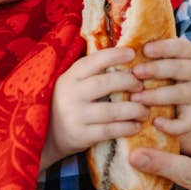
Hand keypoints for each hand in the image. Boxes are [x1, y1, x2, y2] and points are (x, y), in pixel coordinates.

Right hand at [40, 47, 144, 169]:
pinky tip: (136, 126)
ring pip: (112, 110)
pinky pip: (110, 130)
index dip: (114, 55)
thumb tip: (125, 56)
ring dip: (134, 109)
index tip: (132, 53)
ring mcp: (74, 115)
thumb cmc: (68, 104)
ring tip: (144, 110)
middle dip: (129, 82)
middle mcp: (70, 94)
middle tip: (141, 86)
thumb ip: (93, 73)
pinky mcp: (80, 135)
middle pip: (106, 83)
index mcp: (69, 77)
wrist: (46, 136)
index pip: (93, 61)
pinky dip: (127, 128)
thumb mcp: (73, 85)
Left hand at [131, 37, 190, 135]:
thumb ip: (150, 47)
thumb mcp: (167, 55)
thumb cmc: (169, 68)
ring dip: (157, 96)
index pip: (180, 46)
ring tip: (136, 98)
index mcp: (190, 53)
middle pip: (179, 69)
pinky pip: (187, 122)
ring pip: (180, 94)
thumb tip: (118, 33)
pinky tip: (156, 122)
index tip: (145, 49)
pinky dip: (173, 125)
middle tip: (136, 72)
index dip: (163, 47)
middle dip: (157, 70)